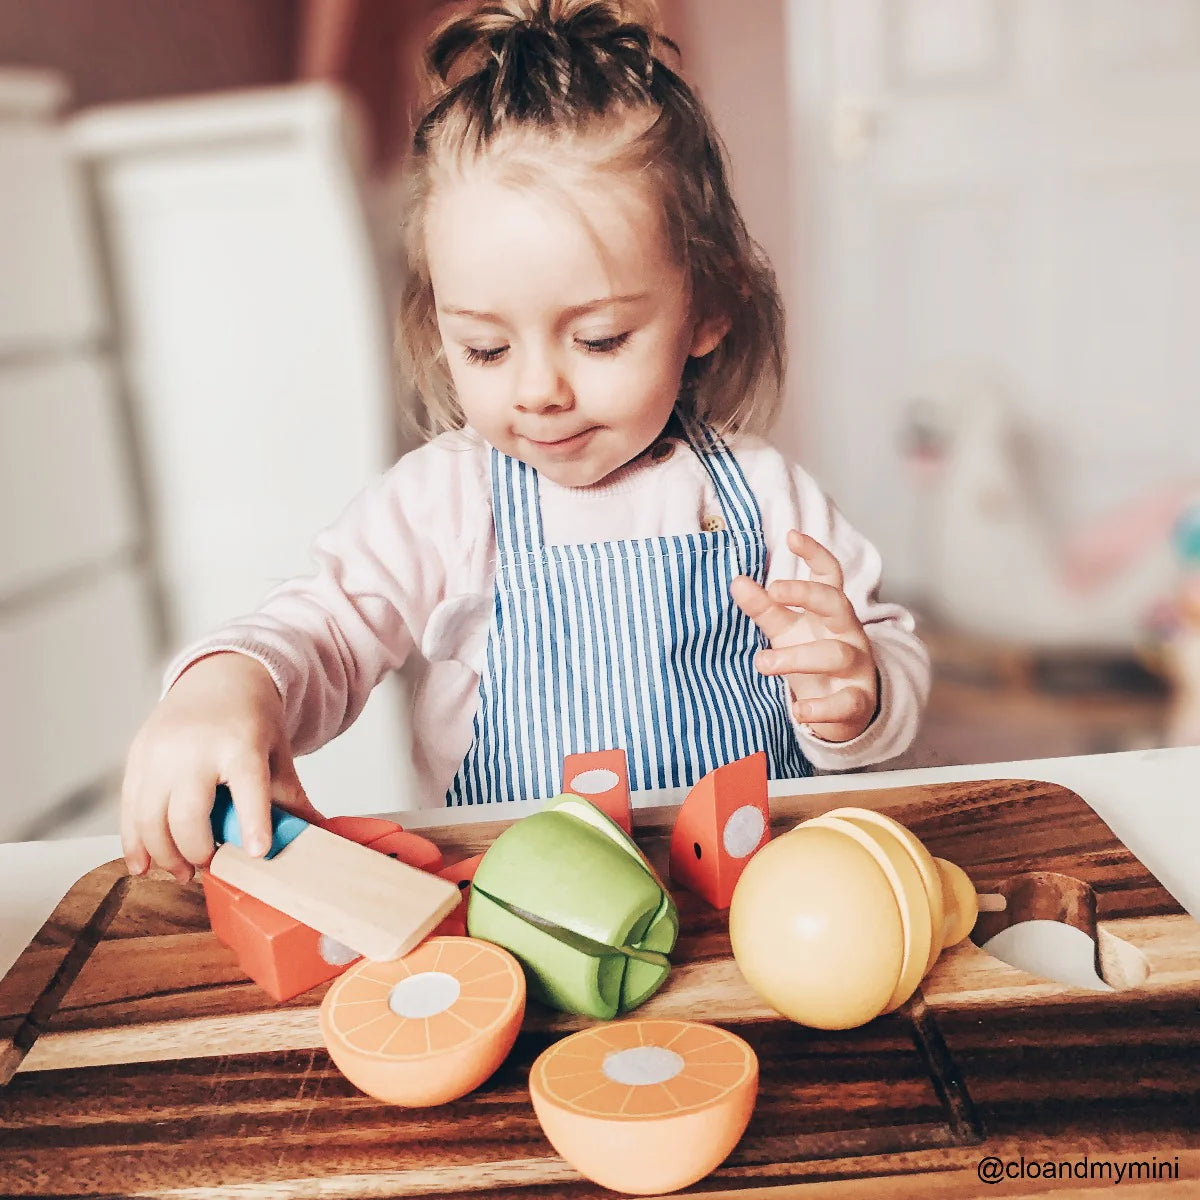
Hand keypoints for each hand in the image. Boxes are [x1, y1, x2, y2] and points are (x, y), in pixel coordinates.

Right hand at [120, 653, 321, 883]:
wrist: (219, 676)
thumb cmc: (250, 718)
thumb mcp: (277, 751)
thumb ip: (290, 795)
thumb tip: (318, 834)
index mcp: (240, 744)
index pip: (247, 787)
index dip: (253, 822)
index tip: (257, 853)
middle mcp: (194, 749)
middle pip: (187, 815)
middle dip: (198, 851)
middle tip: (213, 867)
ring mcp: (160, 753)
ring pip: (150, 819)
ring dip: (166, 856)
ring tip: (185, 873)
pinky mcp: (138, 758)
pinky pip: (129, 809)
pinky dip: (134, 843)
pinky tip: (146, 865)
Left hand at [730, 530, 878, 742]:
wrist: (848, 707)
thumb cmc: (813, 657)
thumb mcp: (787, 630)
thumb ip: (764, 607)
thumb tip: (736, 581)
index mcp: (830, 611)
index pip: (829, 575)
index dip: (814, 553)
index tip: (791, 536)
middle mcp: (847, 632)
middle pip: (836, 603)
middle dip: (807, 594)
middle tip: (774, 590)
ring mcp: (856, 665)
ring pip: (834, 653)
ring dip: (796, 657)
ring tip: (762, 662)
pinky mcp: (857, 700)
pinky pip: (845, 702)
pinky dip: (821, 709)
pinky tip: (799, 712)